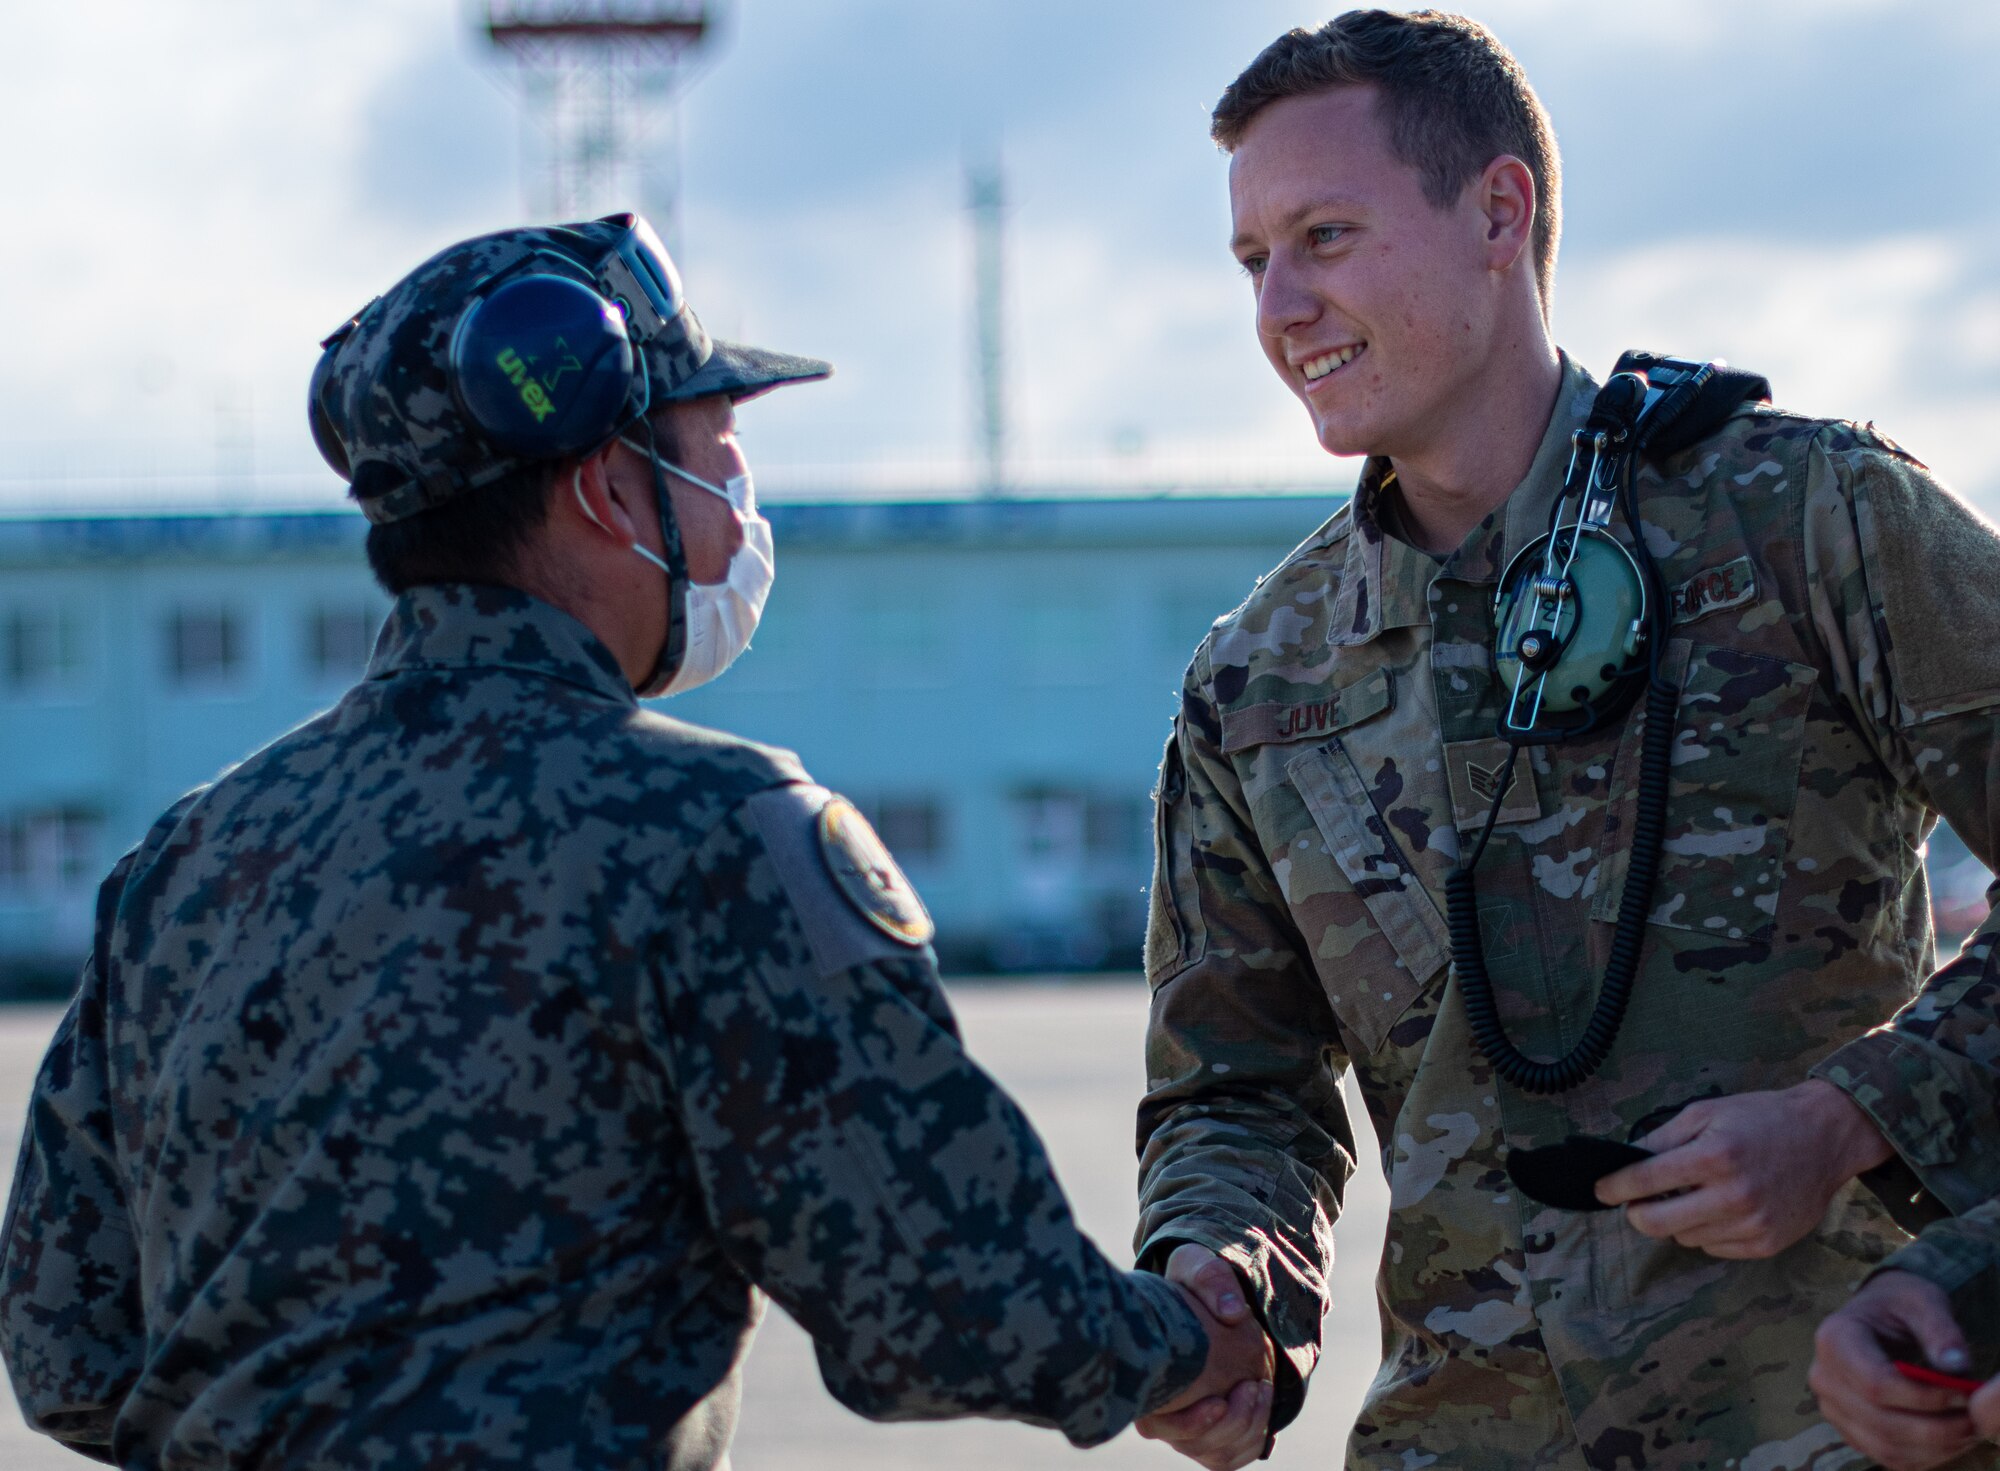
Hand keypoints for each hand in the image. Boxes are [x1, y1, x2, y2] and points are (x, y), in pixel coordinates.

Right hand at [1138, 1244, 1274, 1469]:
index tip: (1219, 1402)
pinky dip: (1254, 1436)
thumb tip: (1232, 1314)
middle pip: (1191, 1444)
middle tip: (1251, 1386)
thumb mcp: (1197, 1267)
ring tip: (1261, 1387)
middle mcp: (1160, 1409)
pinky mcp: (1212, 1429)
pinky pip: (1232, 1454)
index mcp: (1145, 1376)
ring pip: (1216, 1452)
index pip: (1157, 1425)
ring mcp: (1186, 1423)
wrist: (1208, 1302)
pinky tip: (1262, 1400)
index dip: (1189, 1423)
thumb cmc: (1191, 1284)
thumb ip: (1212, 1280)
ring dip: (1246, 1427)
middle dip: (1229, 1424)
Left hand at [1595, 1080, 1892, 1257]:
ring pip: (1684, 1238)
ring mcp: (1753, 1224)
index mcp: (1715, 1156)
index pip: (1645, 1181)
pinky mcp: (1767, 1244)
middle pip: (1657, 1223)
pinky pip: (1713, 1248)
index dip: (1614, 1187)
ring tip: (1692, 1195)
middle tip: (1635, 1202)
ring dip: (1675, 1221)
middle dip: (1636, 1213)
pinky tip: (1717, 1208)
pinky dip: (1704, 1232)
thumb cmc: (1761, 1119)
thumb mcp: (1706, 1113)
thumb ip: (1662, 1139)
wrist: (1825, 1138)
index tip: (1601, 1190)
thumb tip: (1625, 1162)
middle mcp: (1734, 1195)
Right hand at [1809, 1270, 1979, 1469]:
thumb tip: (1956, 1365)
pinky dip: (1924, 1456)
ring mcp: (1832, 1406)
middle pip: (1881, 1422)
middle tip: (1976, 1421)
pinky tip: (1949, 1439)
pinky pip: (1887, 1456)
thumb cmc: (1899, 1306)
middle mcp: (1824, 1376)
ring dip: (1933, 1447)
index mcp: (1834, 1338)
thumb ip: (1940, 1330)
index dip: (1923, 1398)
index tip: (1963, 1394)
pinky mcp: (1848, 1427)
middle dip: (1936, 1429)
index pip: (1875, 1384)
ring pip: (1885, 1446)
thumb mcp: (1921, 1302)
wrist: (1877, 1317)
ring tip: (1967, 1430)